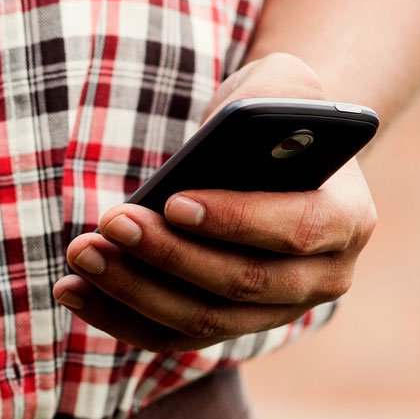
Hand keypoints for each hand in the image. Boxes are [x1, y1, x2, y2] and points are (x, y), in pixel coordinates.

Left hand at [53, 53, 376, 351]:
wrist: (272, 156)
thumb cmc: (275, 113)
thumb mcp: (285, 83)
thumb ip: (276, 93)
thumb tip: (229, 133)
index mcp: (349, 219)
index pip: (296, 230)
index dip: (237, 221)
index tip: (173, 201)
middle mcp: (321, 279)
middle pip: (242, 284)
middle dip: (169, 255)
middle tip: (110, 221)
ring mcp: (274, 313)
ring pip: (202, 320)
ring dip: (134, 290)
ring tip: (82, 254)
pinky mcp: (227, 327)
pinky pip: (169, 335)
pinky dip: (117, 316)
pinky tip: (70, 288)